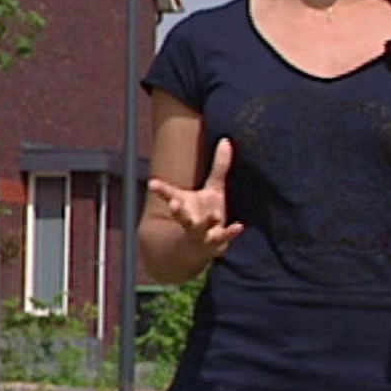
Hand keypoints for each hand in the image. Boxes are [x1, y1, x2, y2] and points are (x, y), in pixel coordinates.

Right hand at [149, 137, 244, 257]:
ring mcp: (201, 233)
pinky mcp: (216, 242)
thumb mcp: (213, 189)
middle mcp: (189, 219)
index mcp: (183, 205)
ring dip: (205, 223)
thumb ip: (219, 166)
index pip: (168, 194)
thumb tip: (226, 140)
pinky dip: (231, 232)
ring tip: (213, 215)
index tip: (151, 183)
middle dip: (176, 209)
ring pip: (199, 229)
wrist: (202, 250)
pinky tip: (239, 225)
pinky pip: (224, 237)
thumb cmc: (206, 214)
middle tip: (172, 204)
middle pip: (180, 215)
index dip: (160, 189)